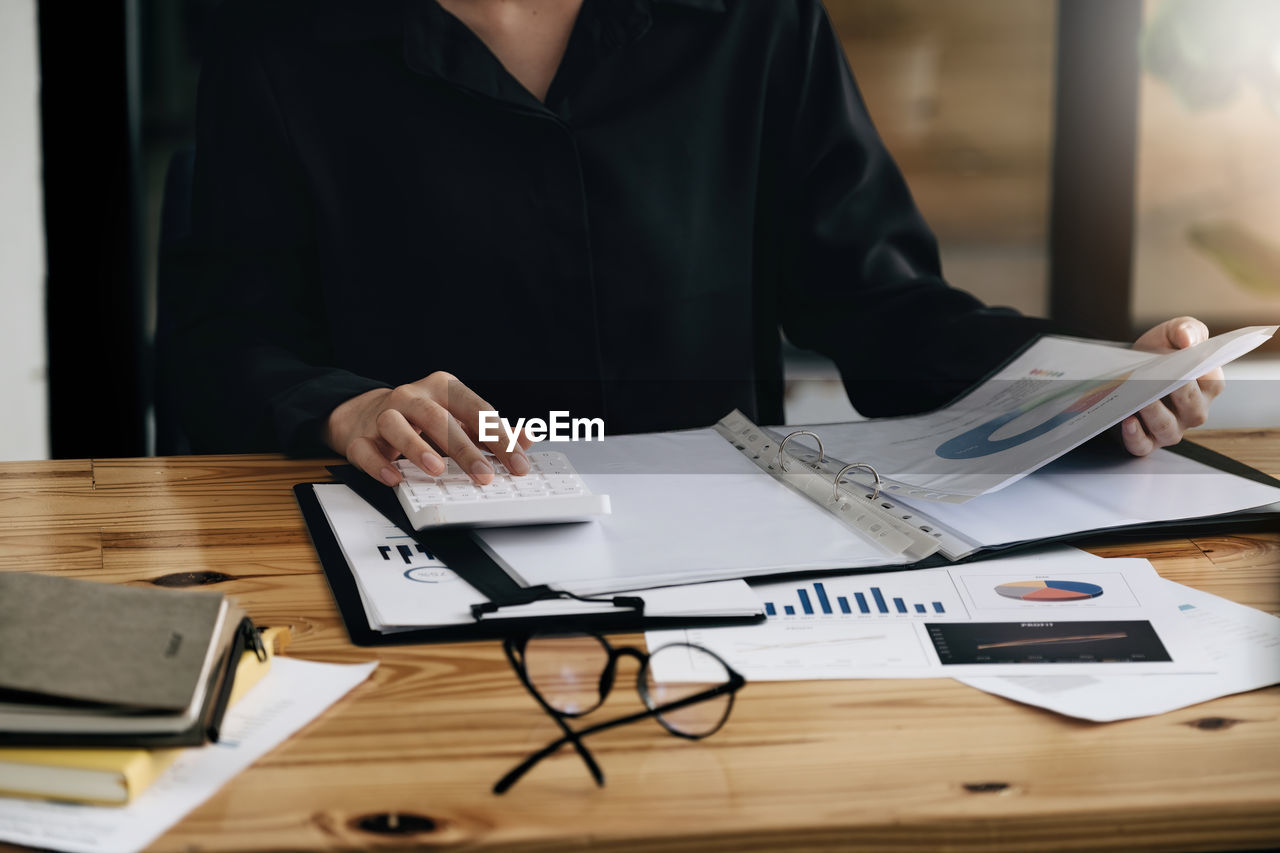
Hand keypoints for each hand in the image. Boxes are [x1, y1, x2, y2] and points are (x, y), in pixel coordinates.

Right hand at [322, 372, 532, 485]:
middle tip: (484, 475)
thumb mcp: (461, 419)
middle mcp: (413, 397)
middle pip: (439, 418)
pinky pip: (366, 448)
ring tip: (437, 470)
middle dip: (465, 448)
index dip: (500, 438)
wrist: (369, 413)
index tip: (518, 464)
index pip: (477, 409)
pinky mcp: (361, 437)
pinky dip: (378, 463)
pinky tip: (394, 477)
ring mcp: (384, 415)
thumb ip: (492, 430)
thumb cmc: (424, 418)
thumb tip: (527, 438)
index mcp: (444, 388)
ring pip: (397, 425)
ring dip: (417, 447)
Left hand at [1121, 316, 1224, 455]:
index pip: (1213, 384)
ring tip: (1140, 398)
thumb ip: (1186, 330)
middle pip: (1192, 408)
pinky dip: (1135, 436)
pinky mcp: (1145, 440)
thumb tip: (1187, 340)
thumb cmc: (1155, 355)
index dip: (1199, 373)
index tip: (1185, 361)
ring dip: (1154, 414)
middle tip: (1158, 378)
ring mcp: (1170, 428)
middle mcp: (1192, 411)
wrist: (1125, 370)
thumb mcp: (1171, 334)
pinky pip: (1143, 445)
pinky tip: (1127, 421)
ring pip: (1168, 429)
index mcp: (1206, 387)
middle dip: (1176, 393)